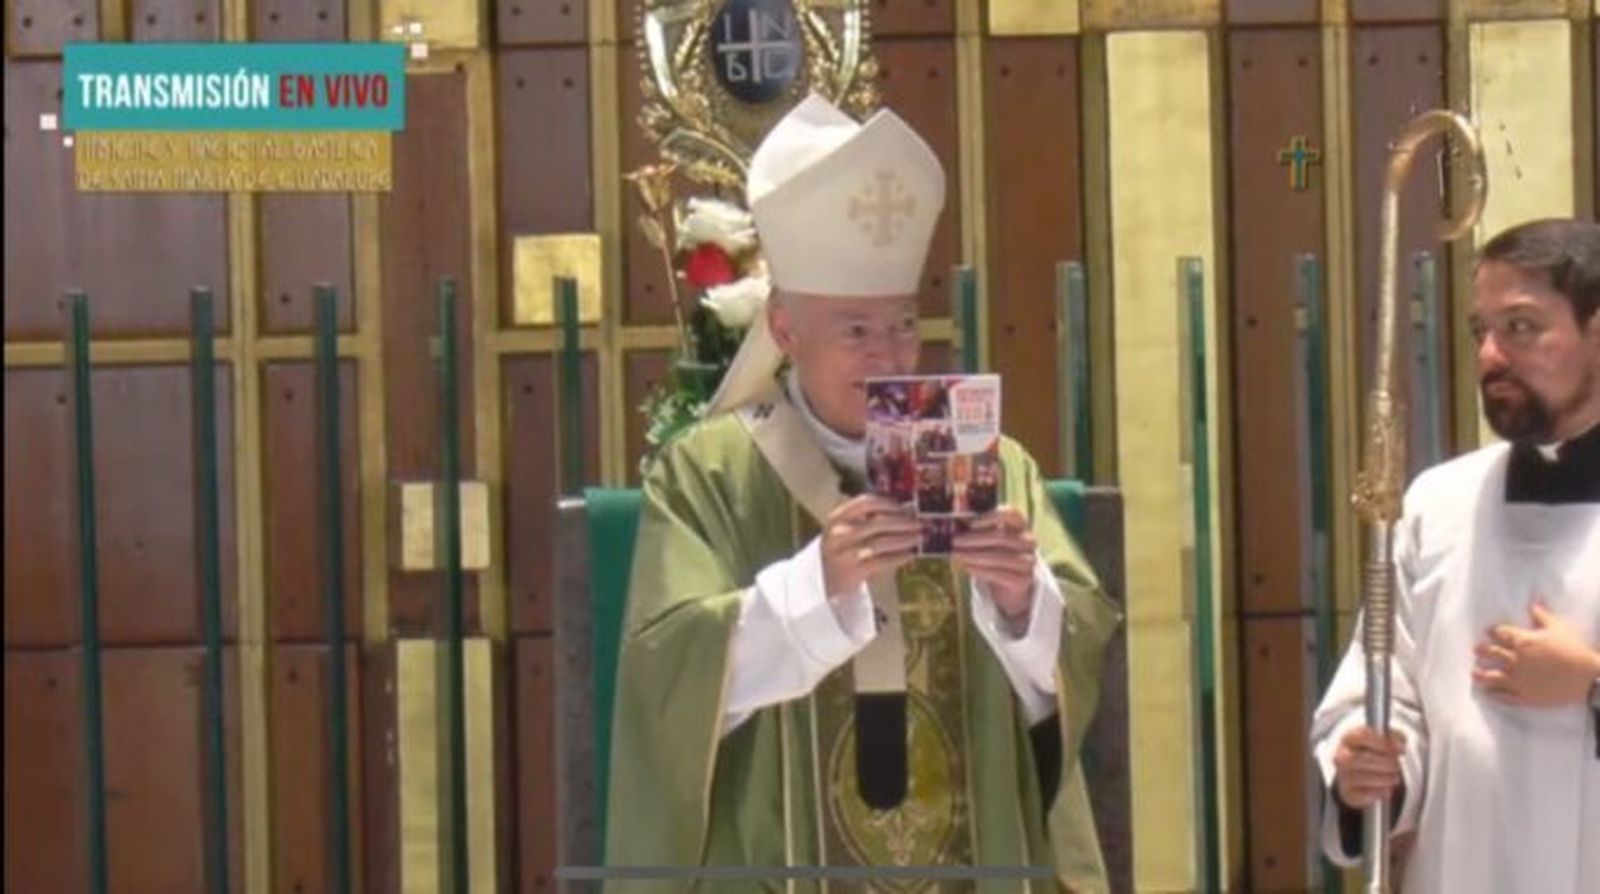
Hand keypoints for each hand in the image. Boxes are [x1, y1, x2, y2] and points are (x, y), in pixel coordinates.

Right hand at [820, 496, 920, 596]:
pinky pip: (882, 562)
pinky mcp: (852, 572)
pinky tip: (909, 555)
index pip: (865, 502)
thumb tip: (904, 513)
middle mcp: (838, 534)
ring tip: (918, 539)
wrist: (821, 583)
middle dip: (902, 523)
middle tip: (919, 524)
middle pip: (877, 522)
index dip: (887, 503)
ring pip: (881, 543)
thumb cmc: (840, 552)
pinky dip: (899, 557)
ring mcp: (845, 554)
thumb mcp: (844, 531)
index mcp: (837, 518)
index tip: (903, 507)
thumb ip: (866, 520)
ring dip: (904, 539)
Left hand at [951, 506, 1036, 621]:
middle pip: (1002, 537)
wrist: (1010, 581)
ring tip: (957, 555)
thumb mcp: (987, 537)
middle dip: (975, 539)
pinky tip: (967, 567)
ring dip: (975, 556)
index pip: (1011, 514)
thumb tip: (955, 515)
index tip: (971, 523)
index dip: (992, 516)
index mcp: (1020, 524)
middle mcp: (1028, 541)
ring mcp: (1028, 560)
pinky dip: (982, 571)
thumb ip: (975, 526)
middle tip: (955, 542)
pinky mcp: (1024, 579)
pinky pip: (1001, 575)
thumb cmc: (994, 551)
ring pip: (1002, 557)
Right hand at [1332, 726, 1406, 809]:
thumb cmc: (1372, 753)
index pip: (1362, 736)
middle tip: (1397, 766)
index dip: (1383, 743)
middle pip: (1363, 758)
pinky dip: (1379, 792)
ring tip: (1394, 777)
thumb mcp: (1383, 740)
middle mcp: (1341, 756)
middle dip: (1386, 763)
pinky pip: (1365, 794)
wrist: (1359, 772)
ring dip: (1385, 778)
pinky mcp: (1347, 792)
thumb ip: (1394, 738)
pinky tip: (1386, 788)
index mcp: (1349, 738)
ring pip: (1364, 778)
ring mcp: (1342, 775)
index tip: (1400, 750)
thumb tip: (1400, 745)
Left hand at [1472, 602, 1599, 706]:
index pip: (1500, 634)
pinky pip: (1504, 696)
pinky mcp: (1525, 697)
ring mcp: (1518, 680)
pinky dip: (1494, 694)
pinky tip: (1488, 693)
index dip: (1493, 631)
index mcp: (1522, 642)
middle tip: (1476, 649)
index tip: (1488, 631)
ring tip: (1473, 672)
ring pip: (1491, 677)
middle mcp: (1515, 660)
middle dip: (1481, 650)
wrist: (1588, 678)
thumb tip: (1532, 604)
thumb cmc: (1574, 650)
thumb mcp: (1559, 627)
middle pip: (1491, 653)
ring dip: (1480, 674)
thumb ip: (1542, 615)